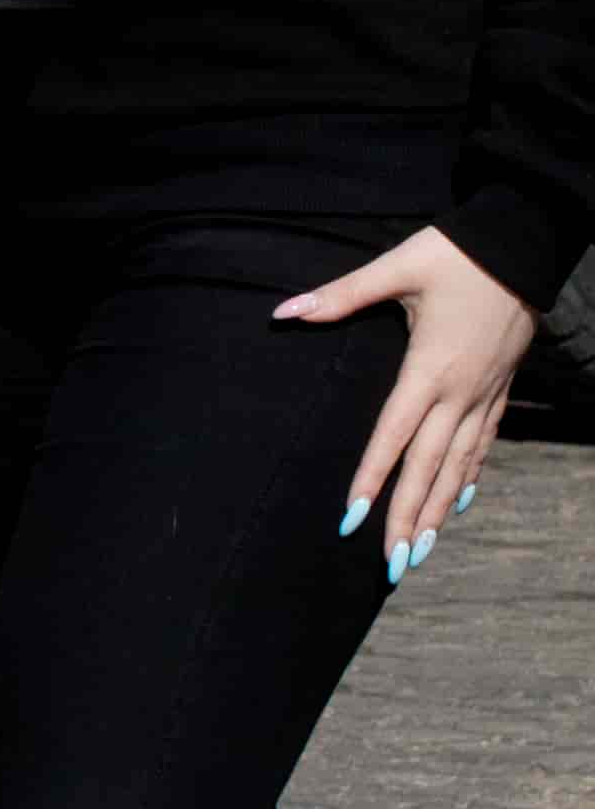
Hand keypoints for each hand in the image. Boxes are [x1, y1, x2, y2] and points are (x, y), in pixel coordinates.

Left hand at [280, 223, 538, 575]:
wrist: (524, 243)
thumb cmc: (456, 254)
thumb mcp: (396, 268)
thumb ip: (340, 295)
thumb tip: (284, 312)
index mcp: (429, 368)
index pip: (393, 436)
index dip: (371, 479)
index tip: (351, 519)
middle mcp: (460, 391)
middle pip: (429, 466)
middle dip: (408, 517)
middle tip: (392, 564)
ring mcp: (485, 392)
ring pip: (460, 463)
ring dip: (439, 509)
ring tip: (420, 550)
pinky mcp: (500, 386)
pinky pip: (484, 442)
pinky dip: (469, 475)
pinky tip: (457, 500)